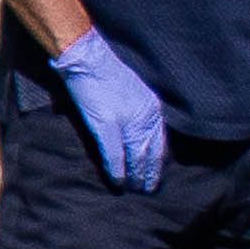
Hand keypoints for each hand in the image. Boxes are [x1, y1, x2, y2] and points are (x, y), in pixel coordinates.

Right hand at [50, 28, 165, 191]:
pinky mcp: (107, 125)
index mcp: (152, 107)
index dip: (158, 161)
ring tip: (135, 189)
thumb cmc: (107, 71)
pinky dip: (117, 170)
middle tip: (148, 189)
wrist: (89, 59)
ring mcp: (127, 121)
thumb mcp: (135, 90)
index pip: (160, 141)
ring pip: (136, 157)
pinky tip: (118, 182)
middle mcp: (145, 116)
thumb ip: (139, 110)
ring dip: (135, 175)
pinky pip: (115, 155)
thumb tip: (138, 131)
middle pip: (151, 152)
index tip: (157, 174)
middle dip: (150, 173)